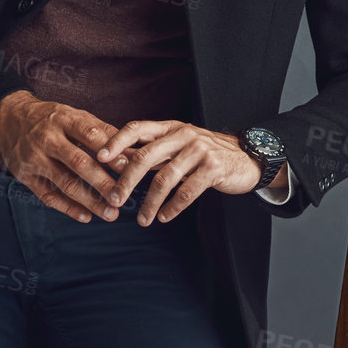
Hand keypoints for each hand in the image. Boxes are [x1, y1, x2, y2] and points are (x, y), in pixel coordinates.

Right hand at [0, 91, 129, 221]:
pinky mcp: (26, 176)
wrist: (9, 118)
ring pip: (65, 183)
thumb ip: (102, 132)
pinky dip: (68, 208)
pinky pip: (48, 196)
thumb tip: (132, 152)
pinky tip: (86, 217)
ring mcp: (35, 159)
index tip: (130, 168)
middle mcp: (47, 139)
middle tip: (123, 198)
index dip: (110, 153)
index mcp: (63, 119)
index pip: (90, 136)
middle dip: (102, 183)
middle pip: (79, 163)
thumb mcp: (74, 115)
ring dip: (90, 201)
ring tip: (110, 214)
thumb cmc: (51, 119)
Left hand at [95, 119, 263, 224]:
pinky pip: (187, 191)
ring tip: (143, 220)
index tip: (99, 158)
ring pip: (165, 179)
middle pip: (145, 157)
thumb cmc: (206, 154)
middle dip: (126, 181)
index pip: (137, 128)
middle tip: (114, 199)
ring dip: (150, 202)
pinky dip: (173, 207)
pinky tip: (164, 217)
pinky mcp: (214, 168)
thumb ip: (154, 152)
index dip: (116, 142)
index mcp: (171, 127)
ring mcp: (200, 151)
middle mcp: (183, 135)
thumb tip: (119, 162)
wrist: (247, 158)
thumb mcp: (179, 146)